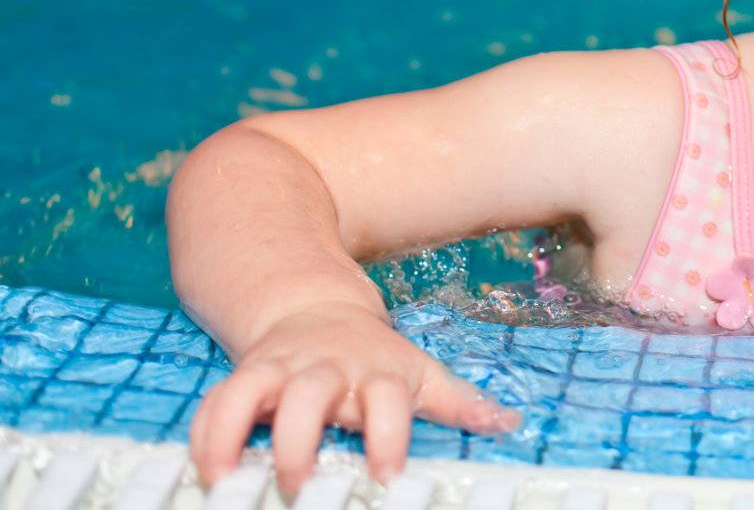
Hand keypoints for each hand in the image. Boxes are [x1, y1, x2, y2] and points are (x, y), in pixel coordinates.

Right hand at [188, 302, 521, 497]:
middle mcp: (326, 370)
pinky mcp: (245, 376)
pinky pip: (215, 401)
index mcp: (375, 373)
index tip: (387, 476)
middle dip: (300, 439)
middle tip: (298, 483)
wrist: (316, 309)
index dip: (388, 436)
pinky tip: (204, 471)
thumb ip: (459, 401)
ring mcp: (281, 371)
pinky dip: (205, 433)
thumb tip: (508, 422)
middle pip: (310, 394)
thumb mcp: (418, 372)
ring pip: (250, 391)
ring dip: (235, 433)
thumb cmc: (374, 357)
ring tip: (226, 481)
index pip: (387, 400)